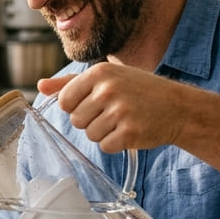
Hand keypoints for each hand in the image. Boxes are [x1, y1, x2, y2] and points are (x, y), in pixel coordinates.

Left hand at [40, 63, 187, 153]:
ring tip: (123, 120)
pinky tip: (130, 131)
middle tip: (114, 112)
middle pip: (76, 120)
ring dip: (104, 133)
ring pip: (89, 135)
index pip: (65, 101)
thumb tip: (41, 86)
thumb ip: (70, 83)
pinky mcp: (130, 132)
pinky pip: (105, 146)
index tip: (95, 103)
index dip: (76, 107)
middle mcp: (108, 89)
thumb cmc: (138, 91)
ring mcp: (120, 111)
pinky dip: (115, 144)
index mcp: (99, 72)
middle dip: (91, 121)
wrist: (178, 107)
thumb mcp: (106, 78)